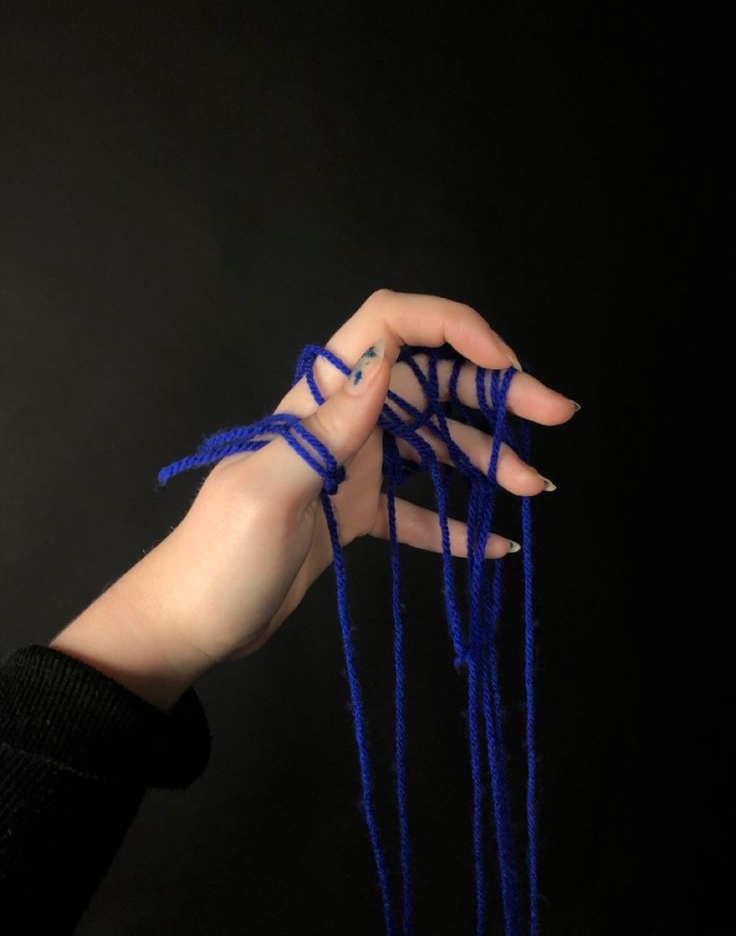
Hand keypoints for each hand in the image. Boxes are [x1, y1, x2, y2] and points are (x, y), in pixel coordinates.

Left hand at [50, 290, 577, 710]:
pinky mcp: (356, 513)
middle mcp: (343, 423)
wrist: (192, 622)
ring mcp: (353, 468)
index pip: (389, 328)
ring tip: (537, 488)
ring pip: (435, 446)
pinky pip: (419, 510)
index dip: (451, 327)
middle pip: (431, 384)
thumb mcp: (268, 492)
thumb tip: (383, 358)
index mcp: (317, 402)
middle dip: (496, 391)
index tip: (504, 361)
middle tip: (555, 416)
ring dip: (488, 460)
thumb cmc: (219, 559)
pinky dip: (459, 523)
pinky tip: (497, 543)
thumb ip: (324, 428)